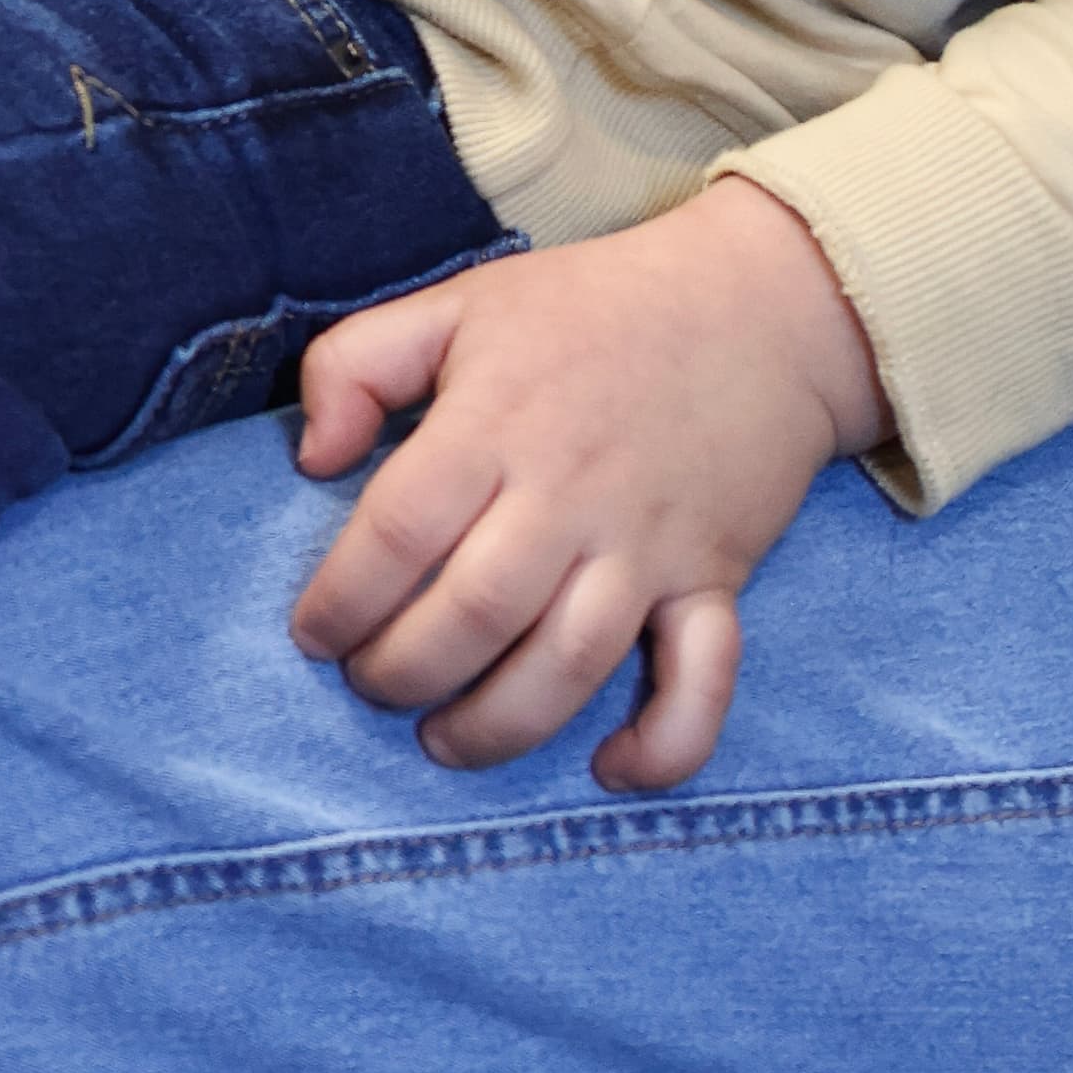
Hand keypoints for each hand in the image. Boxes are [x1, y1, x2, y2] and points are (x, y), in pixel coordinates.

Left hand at [288, 178, 890, 791]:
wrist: (760, 303)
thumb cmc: (594, 310)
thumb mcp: (457, 303)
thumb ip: (355, 366)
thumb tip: (312, 460)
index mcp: (495, 423)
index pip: (397, 533)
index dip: (340, 601)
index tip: (314, 634)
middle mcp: (570, 493)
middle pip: (473, 617)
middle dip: (402, 673)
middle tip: (373, 684)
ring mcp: (649, 545)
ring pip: (569, 664)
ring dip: (498, 724)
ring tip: (445, 740)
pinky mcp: (717, 579)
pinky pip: (703, 680)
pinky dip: (665, 743)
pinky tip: (612, 769)